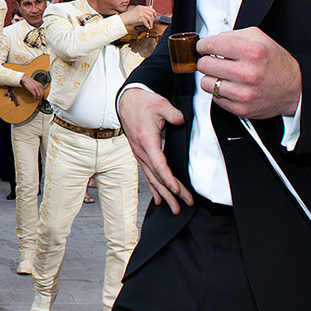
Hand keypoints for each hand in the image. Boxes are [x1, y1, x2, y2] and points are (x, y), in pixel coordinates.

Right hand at [20, 74, 44, 100]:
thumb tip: (39, 92)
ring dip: (37, 99)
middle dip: (40, 98)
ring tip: (36, 100)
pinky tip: (34, 99)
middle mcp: (38, 86)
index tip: (40, 98)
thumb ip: (38, 87)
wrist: (25, 79)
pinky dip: (35, 98)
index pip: (43, 92)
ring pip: (38, 95)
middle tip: (38, 100)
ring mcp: (35, 88)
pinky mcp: (32, 89)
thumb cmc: (30, 81)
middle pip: (41, 94)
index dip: (42, 96)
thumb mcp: (36, 83)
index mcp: (40, 85)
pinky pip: (35, 95)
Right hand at [117, 88, 191, 213]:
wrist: (127, 101)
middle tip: (184, 205)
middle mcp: (141, 151)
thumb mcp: (159, 103)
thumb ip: (172, 113)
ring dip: (164, 195)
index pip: (159, 164)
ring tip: (175, 208)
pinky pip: (148, 175)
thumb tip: (181, 120)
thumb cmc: (143, 103)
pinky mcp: (140, 155)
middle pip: (157, 177)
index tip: (177, 190)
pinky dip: (155, 188)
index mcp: (146, 140)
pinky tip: (160, 200)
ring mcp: (140, 154)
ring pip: (152, 179)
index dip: (168, 178)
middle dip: (171, 193)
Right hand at [119, 5, 157, 35]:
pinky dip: (148, 25)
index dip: (153, 12)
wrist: (123, 18)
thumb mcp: (135, 12)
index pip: (150, 8)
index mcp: (140, 7)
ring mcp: (140, 12)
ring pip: (149, 17)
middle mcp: (141, 8)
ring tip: (150, 25)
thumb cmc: (127, 16)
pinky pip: (146, 21)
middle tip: (152, 22)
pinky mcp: (139, 16)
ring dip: (151, 23)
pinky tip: (147, 26)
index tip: (154, 16)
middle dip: (152, 19)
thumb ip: (141, 12)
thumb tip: (147, 16)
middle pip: (151, 13)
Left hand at [196, 27, 301, 118]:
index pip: (211, 45)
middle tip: (214, 61)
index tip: (203, 47)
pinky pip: (214, 98)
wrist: (295, 89)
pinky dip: (219, 92)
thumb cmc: (276, 63)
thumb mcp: (260, 39)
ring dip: (211, 77)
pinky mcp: (241, 108)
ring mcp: (244, 93)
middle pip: (204, 64)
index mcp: (253, 52)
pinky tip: (231, 86)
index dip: (203, 45)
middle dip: (206, 61)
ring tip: (222, 75)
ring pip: (206, 83)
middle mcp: (248, 73)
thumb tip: (211, 40)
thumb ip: (233, 35)